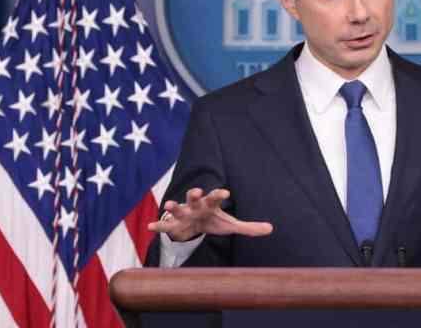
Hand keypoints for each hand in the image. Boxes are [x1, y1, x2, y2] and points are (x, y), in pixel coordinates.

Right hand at [147, 188, 273, 240]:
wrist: (193, 225)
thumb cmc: (213, 220)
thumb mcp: (230, 224)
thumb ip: (249, 227)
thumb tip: (271, 229)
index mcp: (211, 205)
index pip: (216, 197)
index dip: (220, 194)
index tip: (225, 192)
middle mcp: (196, 206)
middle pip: (195, 198)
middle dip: (194, 194)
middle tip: (195, 190)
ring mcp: (184, 214)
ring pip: (178, 209)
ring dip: (174, 206)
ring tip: (169, 204)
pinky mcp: (174, 225)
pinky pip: (165, 226)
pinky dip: (158, 226)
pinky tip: (149, 227)